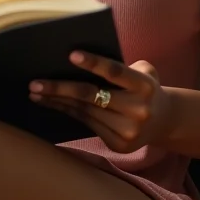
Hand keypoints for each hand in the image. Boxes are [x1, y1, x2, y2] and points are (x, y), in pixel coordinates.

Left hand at [29, 51, 173, 153]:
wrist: (164, 120)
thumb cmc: (145, 86)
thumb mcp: (143, 71)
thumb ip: (119, 64)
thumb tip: (78, 60)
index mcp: (144, 85)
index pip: (115, 72)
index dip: (93, 63)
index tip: (71, 54)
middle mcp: (138, 110)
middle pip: (91, 96)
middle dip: (60, 88)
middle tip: (34, 82)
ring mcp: (128, 131)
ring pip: (84, 111)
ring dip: (56, 101)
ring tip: (35, 92)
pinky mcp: (118, 144)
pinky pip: (86, 123)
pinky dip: (67, 111)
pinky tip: (51, 104)